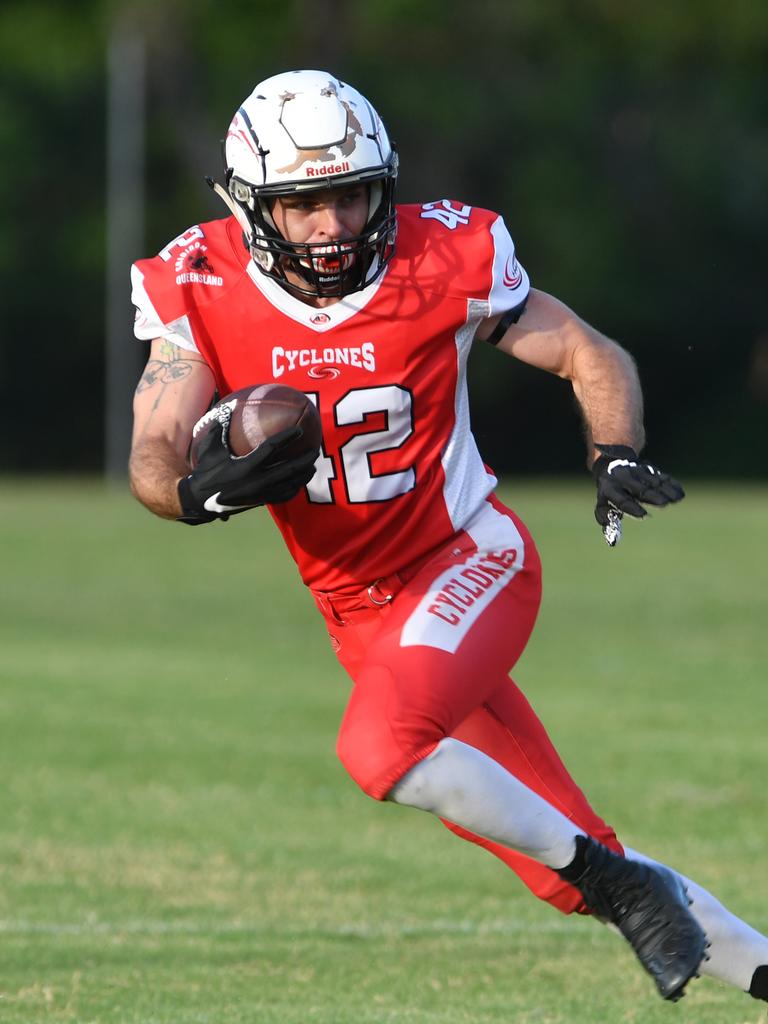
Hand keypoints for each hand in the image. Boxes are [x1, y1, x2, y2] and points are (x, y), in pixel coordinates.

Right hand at [177, 423, 318, 524]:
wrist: (200, 499)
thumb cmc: (205, 470)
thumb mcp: (210, 447)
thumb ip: (219, 426)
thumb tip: (229, 407)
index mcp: (246, 465)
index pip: (272, 448)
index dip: (287, 438)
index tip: (299, 430)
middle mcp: (257, 480)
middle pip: (290, 469)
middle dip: (305, 459)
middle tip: (315, 449)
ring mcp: (261, 493)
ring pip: (290, 484)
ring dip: (304, 475)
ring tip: (312, 465)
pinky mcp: (261, 502)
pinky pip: (284, 496)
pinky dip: (294, 489)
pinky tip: (299, 482)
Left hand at [592, 444, 684, 531]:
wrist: (612, 464)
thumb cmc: (609, 491)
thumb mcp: (602, 503)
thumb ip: (605, 519)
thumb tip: (612, 540)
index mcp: (610, 488)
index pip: (621, 499)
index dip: (632, 508)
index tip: (644, 515)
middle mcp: (623, 478)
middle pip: (640, 489)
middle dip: (652, 496)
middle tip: (663, 504)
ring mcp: (636, 471)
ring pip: (652, 481)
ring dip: (665, 490)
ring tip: (676, 499)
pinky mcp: (647, 468)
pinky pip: (660, 476)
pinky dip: (671, 484)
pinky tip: (680, 493)